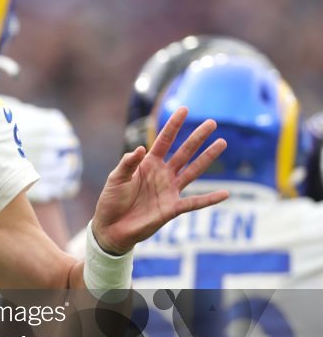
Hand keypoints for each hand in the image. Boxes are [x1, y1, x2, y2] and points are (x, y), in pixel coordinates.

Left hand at [92, 107, 227, 253]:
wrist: (111, 227)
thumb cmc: (111, 201)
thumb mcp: (116, 179)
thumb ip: (127, 163)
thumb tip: (141, 148)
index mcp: (148, 164)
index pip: (163, 141)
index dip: (173, 126)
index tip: (184, 109)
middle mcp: (162, 174)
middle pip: (183, 152)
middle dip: (196, 137)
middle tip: (212, 122)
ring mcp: (169, 191)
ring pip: (193, 171)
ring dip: (207, 158)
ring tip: (221, 143)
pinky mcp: (172, 208)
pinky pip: (194, 203)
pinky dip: (209, 199)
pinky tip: (225, 194)